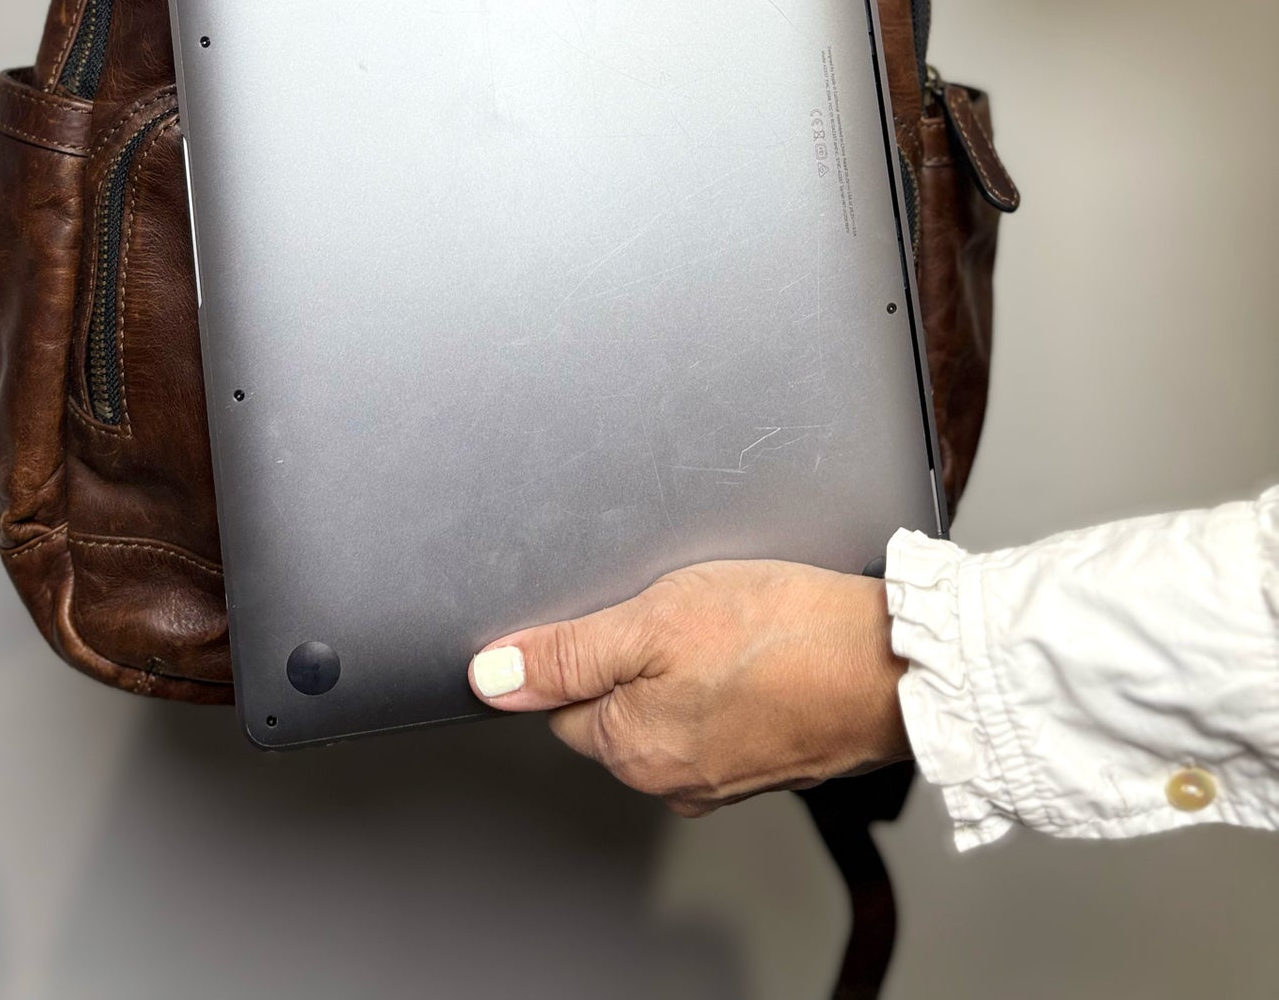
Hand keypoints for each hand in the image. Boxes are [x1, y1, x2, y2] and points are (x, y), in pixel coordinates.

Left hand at [467, 559, 909, 817]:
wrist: (894, 661)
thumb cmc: (784, 634)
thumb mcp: (655, 619)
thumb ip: (568, 652)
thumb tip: (491, 677)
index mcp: (632, 750)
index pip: (560, 699)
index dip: (579, 644)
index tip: (619, 610)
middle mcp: (672, 779)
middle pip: (614, 703)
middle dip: (633, 652)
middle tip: (680, 606)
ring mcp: (724, 775)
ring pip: (671, 704)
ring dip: (684, 662)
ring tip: (724, 622)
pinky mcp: (769, 757)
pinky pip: (721, 710)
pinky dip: (728, 677)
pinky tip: (755, 644)